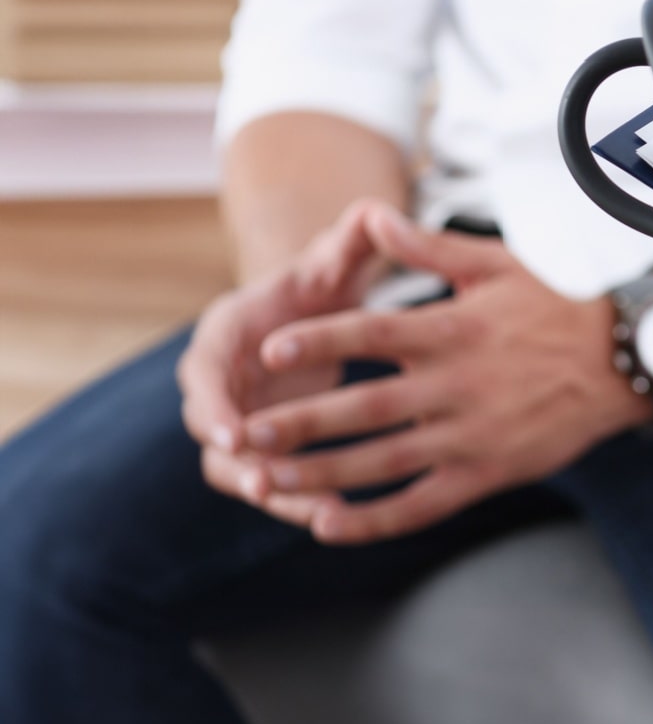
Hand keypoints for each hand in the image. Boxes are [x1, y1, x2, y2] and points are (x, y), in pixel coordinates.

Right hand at [179, 199, 395, 528]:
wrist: (320, 307)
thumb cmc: (325, 278)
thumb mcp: (338, 257)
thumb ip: (353, 237)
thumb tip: (376, 208)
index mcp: (226, 331)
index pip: (205, 370)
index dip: (214, 401)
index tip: (233, 429)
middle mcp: (221, 379)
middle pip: (210, 428)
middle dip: (236, 458)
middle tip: (264, 483)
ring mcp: (239, 415)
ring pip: (236, 466)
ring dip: (267, 488)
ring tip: (307, 509)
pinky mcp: (263, 443)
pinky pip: (270, 479)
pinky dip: (297, 498)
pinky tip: (339, 516)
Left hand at [233, 203, 652, 544]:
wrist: (628, 358)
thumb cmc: (558, 305)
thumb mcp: (494, 265)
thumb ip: (428, 247)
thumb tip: (372, 217)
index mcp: (454, 329)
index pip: (374, 333)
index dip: (322, 340)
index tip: (271, 346)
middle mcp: (458, 384)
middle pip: (366, 408)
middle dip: (301, 424)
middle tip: (245, 434)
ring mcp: (472, 434)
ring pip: (385, 462)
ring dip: (323, 474)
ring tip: (268, 481)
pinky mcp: (487, 472)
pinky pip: (422, 503)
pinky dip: (373, 519)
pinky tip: (328, 524)